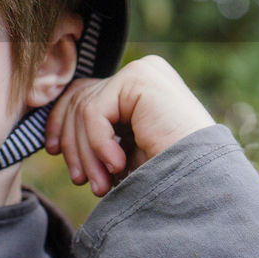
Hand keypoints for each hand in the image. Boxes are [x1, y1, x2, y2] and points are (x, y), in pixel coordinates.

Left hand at [45, 55, 214, 196]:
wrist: (205, 185)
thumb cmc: (169, 176)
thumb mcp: (125, 151)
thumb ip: (98, 134)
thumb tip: (55, 137)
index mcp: (140, 87)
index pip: (84, 92)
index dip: (61, 122)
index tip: (53, 152)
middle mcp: (141, 72)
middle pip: (78, 98)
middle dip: (72, 143)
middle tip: (79, 180)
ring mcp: (141, 72)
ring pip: (82, 108)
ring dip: (86, 154)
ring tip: (101, 185)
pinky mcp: (139, 79)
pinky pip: (93, 112)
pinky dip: (97, 145)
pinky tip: (117, 167)